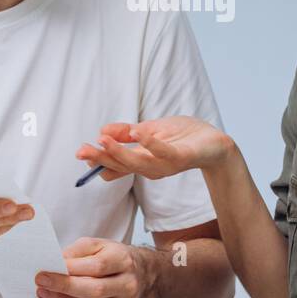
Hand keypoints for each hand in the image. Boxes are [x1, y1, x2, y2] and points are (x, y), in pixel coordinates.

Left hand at [34, 237, 148, 297]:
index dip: (70, 270)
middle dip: (64, 289)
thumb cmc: (115, 258)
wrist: (140, 274)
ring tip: (47, 296)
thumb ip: (76, 252)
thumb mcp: (97, 245)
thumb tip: (55, 264)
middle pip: (95, 291)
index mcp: (123, 260)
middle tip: (42, 284)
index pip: (97, 267)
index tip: (47, 271)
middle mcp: (127, 284)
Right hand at [74, 116, 233, 181]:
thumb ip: (127, 132)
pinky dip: (149, 143)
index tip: (82, 152)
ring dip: (119, 152)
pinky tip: (137, 133)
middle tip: (81, 151)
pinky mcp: (180, 158)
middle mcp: (150, 167)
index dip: (98, 160)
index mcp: (142, 161)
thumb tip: (102, 131)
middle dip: (100, 158)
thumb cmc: (184, 136)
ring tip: (102, 140)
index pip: (115, 164)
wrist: (215, 142)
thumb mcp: (151, 130)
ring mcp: (165, 165)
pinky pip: (163, 153)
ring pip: (137, 163)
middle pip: (121, 165)